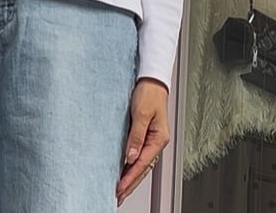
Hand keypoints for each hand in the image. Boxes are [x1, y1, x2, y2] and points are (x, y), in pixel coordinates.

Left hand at [116, 77, 169, 206]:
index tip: (118, 189)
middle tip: (117, 197)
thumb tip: (130, 157)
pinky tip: (124, 171)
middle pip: (142, 168)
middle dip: (130, 184)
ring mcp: (151, 139)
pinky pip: (138, 155)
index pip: (142, 164)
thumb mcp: (141, 113)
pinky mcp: (144, 134)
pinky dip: (130, 166)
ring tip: (119, 190)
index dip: (129, 178)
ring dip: (130, 177)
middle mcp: (156, 141)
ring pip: (140, 164)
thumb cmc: (148, 92)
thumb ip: (136, 136)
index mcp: (158, 138)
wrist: (151, 79)